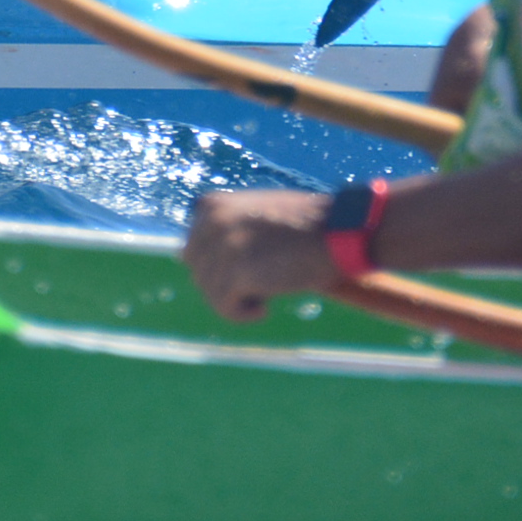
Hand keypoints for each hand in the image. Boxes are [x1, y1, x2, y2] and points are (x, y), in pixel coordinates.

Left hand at [184, 189, 343, 323]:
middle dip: (223, 286)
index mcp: (213, 206)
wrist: (339, 231)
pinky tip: (264, 309)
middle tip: (255, 290)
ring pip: (211, 293)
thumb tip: (183, 255)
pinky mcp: (238, 272)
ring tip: (265, 296)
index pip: (193, 250)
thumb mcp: (255, 213)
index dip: (216, 268)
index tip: (245, 273)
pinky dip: (243, 315)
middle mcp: (212, 223)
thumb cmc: (305, 226)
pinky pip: (226, 308)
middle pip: (198, 272)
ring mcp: (224, 247)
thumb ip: (224, 228)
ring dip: (235, 301)